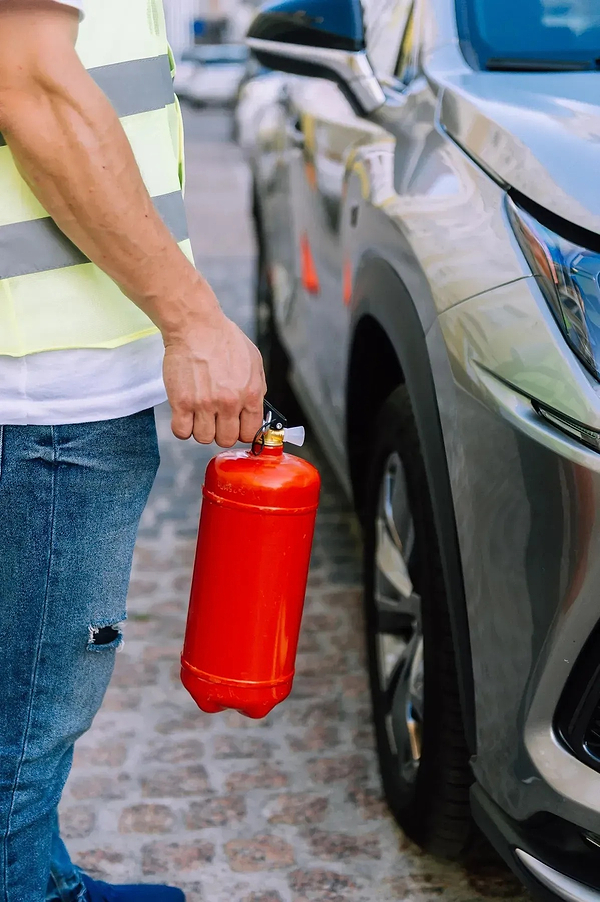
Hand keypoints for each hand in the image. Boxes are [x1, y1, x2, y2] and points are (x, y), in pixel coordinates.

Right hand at [162, 305, 266, 446]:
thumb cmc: (223, 339)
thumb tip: (255, 412)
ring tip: (199, 414)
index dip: (241, 432)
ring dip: (200, 429)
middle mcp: (229, 402)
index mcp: (250, 394)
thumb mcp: (254, 362)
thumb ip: (257, 389)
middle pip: (226, 440)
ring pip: (203, 438)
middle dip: (221, 431)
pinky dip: (182, 428)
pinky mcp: (181, 402)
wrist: (196, 325)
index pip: (250, 433)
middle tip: (215, 418)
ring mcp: (204, 404)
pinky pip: (182, 432)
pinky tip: (185, 415)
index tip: (235, 427)